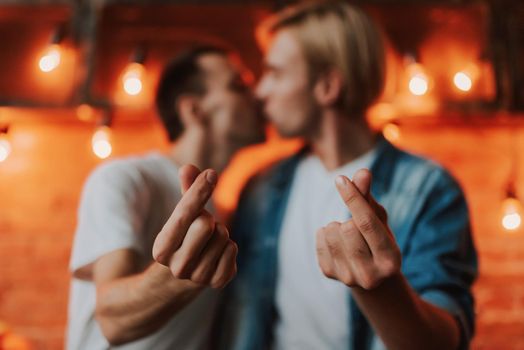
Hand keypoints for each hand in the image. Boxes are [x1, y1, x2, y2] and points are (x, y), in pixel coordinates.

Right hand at [152, 165, 237, 288]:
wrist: (183, 280)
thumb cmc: (183, 238)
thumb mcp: (180, 217)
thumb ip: (186, 192)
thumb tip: (188, 167)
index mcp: (162, 249)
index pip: (182, 215)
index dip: (198, 191)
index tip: (211, 173)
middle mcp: (178, 266)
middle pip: (206, 224)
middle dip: (208, 218)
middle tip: (202, 227)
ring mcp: (199, 277)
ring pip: (223, 236)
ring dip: (219, 232)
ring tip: (208, 242)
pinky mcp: (218, 282)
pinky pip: (233, 250)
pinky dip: (228, 247)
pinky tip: (217, 253)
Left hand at [316, 169, 400, 289]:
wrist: (371, 275)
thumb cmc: (377, 239)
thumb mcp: (378, 219)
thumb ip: (369, 196)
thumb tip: (363, 172)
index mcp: (390, 259)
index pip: (367, 223)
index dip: (353, 198)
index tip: (340, 179)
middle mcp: (371, 275)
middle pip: (346, 228)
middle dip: (348, 219)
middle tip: (356, 228)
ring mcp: (348, 278)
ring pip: (330, 232)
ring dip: (336, 226)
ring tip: (347, 236)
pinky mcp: (329, 274)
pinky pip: (319, 239)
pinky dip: (325, 233)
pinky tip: (337, 243)